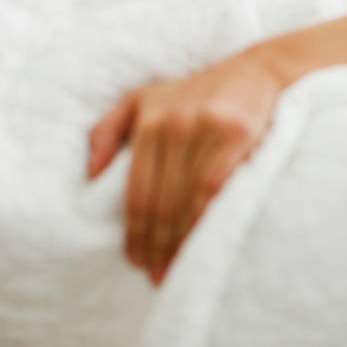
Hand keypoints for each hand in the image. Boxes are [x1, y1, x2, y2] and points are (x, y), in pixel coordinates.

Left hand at [87, 48, 285, 285]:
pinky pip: (215, 188)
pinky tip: (205, 240)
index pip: (136, 192)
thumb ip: (109, 129)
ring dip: (182, 240)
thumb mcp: (144, 97)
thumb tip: (90, 173)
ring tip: (179, 268)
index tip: (135, 262)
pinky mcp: (236, 134)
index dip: (134, 233)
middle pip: (160, 201)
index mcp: (148, 122)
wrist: (256, 69)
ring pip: (186, 199)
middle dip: (156, 245)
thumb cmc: (197, 91)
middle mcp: (173, 125)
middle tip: (157, 276)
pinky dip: (207, 219)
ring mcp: (205, 129)